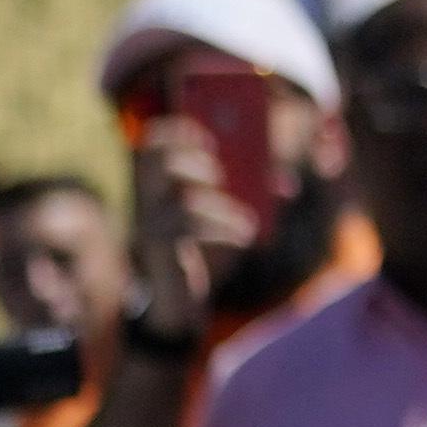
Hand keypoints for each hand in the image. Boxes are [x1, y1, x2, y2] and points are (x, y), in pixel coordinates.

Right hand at [119, 116, 265, 342]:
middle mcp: (143, 196)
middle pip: (155, 162)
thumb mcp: (221, 209)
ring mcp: (146, 222)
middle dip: (193, 161)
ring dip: (221, 207)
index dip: (176, 131)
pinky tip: (243, 236)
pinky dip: (221, 228)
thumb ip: (246, 191)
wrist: (178, 294)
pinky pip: (187, 230)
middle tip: (219, 176)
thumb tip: (284, 185)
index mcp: (156, 179)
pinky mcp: (157, 248)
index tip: (208, 138)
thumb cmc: (200, 242)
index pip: (152, 141)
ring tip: (246, 222)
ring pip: (182, 201)